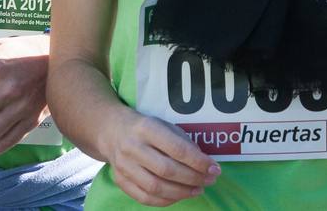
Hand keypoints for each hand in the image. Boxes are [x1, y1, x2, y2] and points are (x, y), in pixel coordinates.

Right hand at [100, 109, 219, 206]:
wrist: (112, 130)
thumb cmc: (145, 128)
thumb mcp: (164, 125)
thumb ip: (182, 142)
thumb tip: (204, 164)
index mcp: (146, 128)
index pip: (176, 149)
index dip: (198, 162)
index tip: (214, 168)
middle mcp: (132, 147)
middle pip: (166, 170)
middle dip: (193, 178)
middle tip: (209, 180)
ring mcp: (123, 166)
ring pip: (156, 187)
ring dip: (182, 192)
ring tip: (198, 189)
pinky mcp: (120, 180)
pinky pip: (145, 198)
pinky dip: (166, 200)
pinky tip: (180, 196)